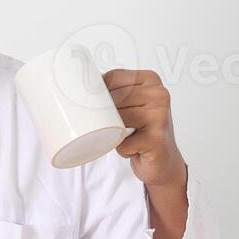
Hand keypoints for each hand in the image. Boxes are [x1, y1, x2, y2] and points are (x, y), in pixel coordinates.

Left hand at [105, 68, 188, 238]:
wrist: (163, 161)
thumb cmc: (141, 130)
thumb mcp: (132, 104)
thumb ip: (115, 91)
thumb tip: (75, 81)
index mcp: (151, 80)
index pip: (113, 77)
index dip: (97, 91)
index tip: (89, 101)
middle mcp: (159, 95)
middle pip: (114, 99)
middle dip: (102, 114)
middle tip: (103, 124)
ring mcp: (160, 116)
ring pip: (117, 121)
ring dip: (110, 132)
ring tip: (120, 136)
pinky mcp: (156, 139)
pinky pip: (123, 144)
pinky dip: (121, 150)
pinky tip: (131, 150)